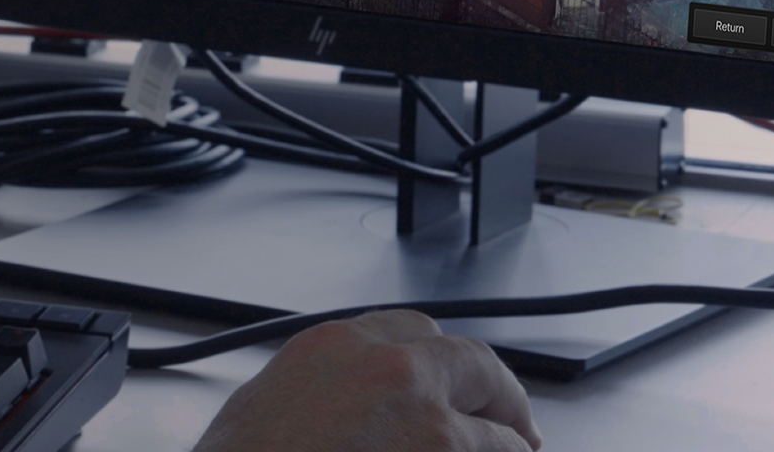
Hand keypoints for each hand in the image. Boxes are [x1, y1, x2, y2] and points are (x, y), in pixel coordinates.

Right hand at [190, 311, 541, 451]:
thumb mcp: (259, 412)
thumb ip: (313, 396)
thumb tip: (335, 415)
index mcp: (333, 349)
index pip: (411, 333)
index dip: (443, 365)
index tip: (455, 383)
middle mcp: (387, 370)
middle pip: (472, 363)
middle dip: (499, 397)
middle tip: (514, 426)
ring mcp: (424, 418)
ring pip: (498, 427)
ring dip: (505, 448)